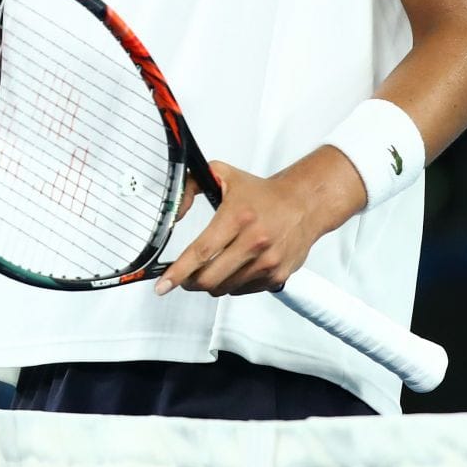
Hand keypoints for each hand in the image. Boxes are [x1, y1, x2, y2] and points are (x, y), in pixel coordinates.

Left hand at [154, 153, 361, 297]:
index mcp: (238, 217)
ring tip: (212, 268)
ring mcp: (267, 262)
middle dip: (190, 282)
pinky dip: (232, 284)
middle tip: (184, 277)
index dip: (178, 272)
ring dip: (212, 283)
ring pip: (225, 288)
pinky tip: (235, 267)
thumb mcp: (222, 176)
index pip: (201, 252)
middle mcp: (254, 241)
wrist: (304, 204)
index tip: (163, 285)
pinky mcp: (277, 276)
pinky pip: (243, 290)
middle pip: (210, 278)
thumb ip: (191, 186)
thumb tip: (173, 211)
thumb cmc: (262, 193)